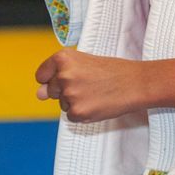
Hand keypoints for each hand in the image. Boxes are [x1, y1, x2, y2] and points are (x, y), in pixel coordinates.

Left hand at [35, 48, 153, 122]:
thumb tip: (39, 95)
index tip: (68, 78)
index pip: (41, 74)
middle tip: (90, 84)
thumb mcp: (83, 65)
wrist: (136, 84)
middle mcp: (63, 75)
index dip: (53, 78)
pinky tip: (97, 104)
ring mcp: (69, 95)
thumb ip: (57, 77)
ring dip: (76, 102)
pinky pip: (71, 117)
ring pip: (62, 104)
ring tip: (97, 93)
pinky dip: (82, 113)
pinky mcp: (77, 112)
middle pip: (52, 90)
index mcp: (63, 58)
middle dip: (66, 90)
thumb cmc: (112, 71)